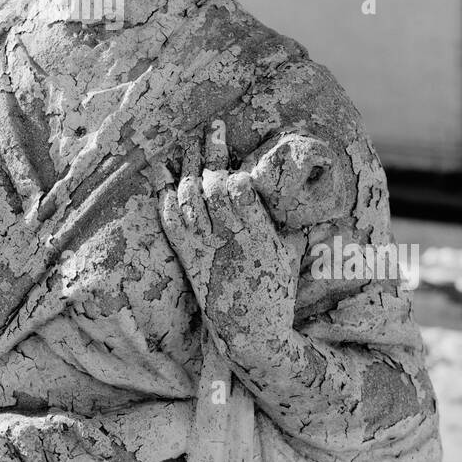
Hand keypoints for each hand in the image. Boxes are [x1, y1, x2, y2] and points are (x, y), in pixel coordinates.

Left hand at [158, 130, 297, 350]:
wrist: (250, 335)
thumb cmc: (275, 294)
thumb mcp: (288, 255)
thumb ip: (285, 223)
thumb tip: (297, 193)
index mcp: (257, 237)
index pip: (238, 193)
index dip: (233, 170)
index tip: (232, 151)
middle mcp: (227, 240)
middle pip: (211, 188)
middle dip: (211, 153)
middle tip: (213, 126)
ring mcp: (203, 249)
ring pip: (188, 201)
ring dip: (186, 168)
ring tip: (187, 142)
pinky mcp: (187, 258)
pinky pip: (171, 222)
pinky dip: (166, 195)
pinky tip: (163, 176)